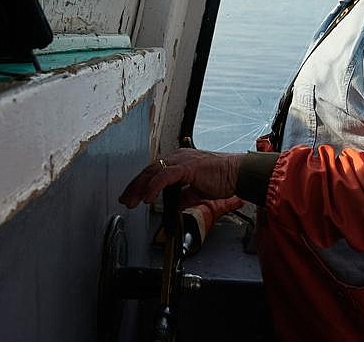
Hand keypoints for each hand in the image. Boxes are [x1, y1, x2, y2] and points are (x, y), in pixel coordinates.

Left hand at [119, 148, 242, 208]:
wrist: (239, 174)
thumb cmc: (223, 179)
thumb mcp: (196, 191)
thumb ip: (182, 197)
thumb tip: (172, 206)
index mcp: (180, 162)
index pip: (154, 172)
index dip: (140, 185)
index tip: (132, 197)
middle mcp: (178, 157)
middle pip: (149, 171)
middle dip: (134, 186)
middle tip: (125, 200)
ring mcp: (182, 160)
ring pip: (153, 172)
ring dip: (139, 188)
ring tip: (132, 201)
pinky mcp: (188, 166)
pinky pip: (165, 176)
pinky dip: (154, 187)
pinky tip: (147, 198)